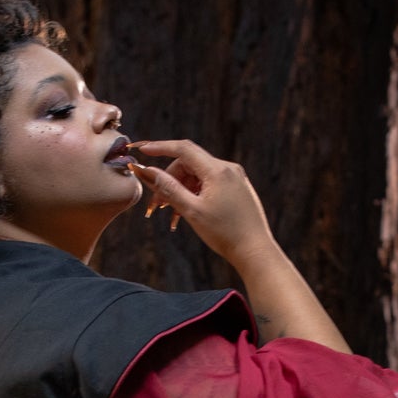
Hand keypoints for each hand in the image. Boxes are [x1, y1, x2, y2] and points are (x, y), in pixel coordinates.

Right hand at [124, 138, 276, 267]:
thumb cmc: (225, 233)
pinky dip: (194, 195)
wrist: (255, 250)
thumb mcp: (191, 211)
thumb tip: (147, 171)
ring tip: (170, 215)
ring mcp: (233, 178)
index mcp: (217, 170)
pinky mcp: (236, 188)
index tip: (142, 150)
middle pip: (189, 165)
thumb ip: (168, 188)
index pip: (183, 149)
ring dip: (180, 191)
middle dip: (169, 181)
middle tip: (156, 205)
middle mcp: (227, 168)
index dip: (160, 147)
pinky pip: (209, 184)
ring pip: (197, 176)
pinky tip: (186, 214)